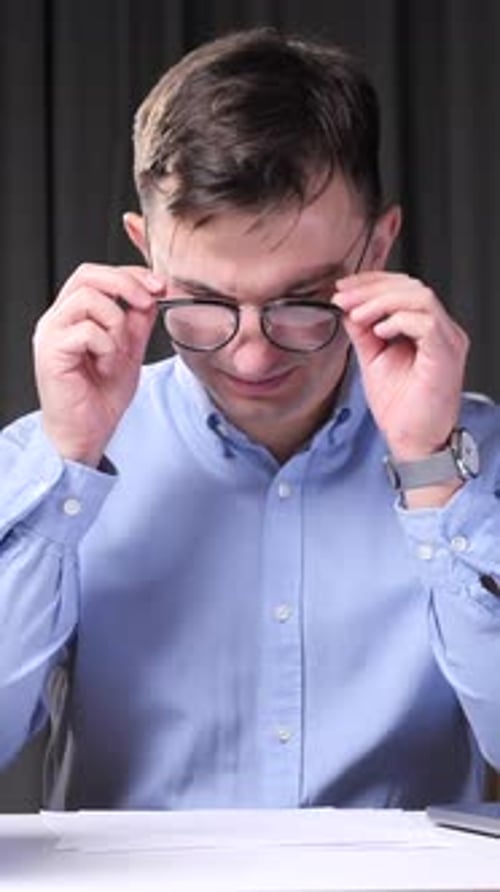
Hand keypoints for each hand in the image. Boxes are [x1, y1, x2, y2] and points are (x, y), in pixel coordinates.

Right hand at [33, 264, 163, 465]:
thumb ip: (137, 321)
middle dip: (125, 284)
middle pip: (87, 274)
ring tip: (117, 353)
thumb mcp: (129, 350)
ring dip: (115, 324)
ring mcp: (51, 333)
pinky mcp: (51, 352)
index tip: (158, 286)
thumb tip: (152, 293)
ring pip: (88, 299)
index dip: (129, 274)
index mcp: (73, 315)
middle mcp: (58, 319)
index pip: (96, 274)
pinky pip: (87, 330)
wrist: (88, 433)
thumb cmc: (100, 397)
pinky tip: (105, 366)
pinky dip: (106, 347)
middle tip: (147, 303)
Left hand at [334, 271, 468, 460]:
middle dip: (372, 288)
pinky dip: (399, 320)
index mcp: (428, 329)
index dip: (372, 282)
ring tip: (358, 315)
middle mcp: (442, 330)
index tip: (343, 288)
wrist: (414, 442)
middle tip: (344, 298)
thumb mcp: (373, 360)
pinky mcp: (446, 355)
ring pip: (420, 297)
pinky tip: (380, 332)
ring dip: (381, 301)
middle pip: (412, 286)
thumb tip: (348, 307)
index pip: (404, 287)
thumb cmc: (402, 408)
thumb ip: (363, 332)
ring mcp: (448, 341)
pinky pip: (427, 322)